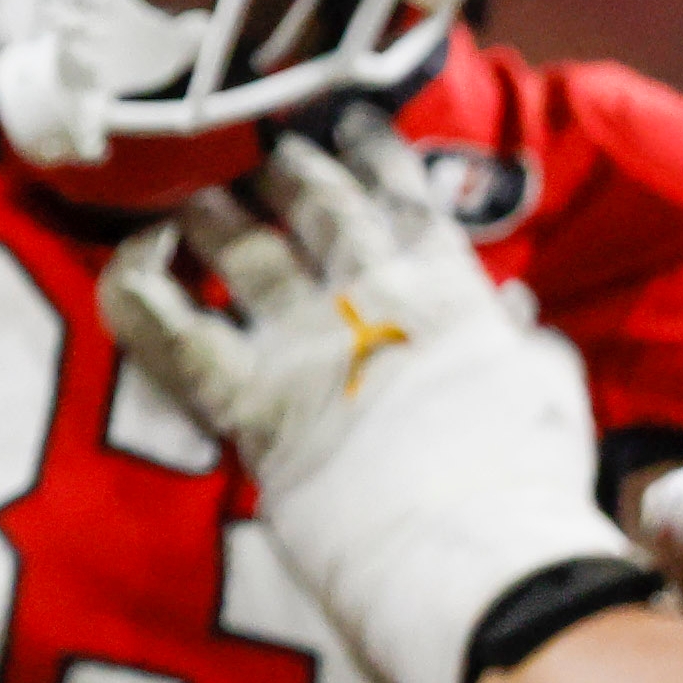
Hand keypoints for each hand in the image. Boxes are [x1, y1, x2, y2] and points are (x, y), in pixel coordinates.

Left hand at [99, 112, 638, 682]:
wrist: (478, 561)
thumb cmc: (528, 494)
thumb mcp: (550, 399)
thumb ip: (526, 348)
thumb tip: (514, 314)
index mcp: (453, 296)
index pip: (408, 200)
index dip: (374, 154)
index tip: (349, 122)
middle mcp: (372, 298)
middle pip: (313, 204)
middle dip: (282, 167)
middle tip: (254, 146)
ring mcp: (303, 341)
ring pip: (238, 244)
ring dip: (209, 207)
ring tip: (187, 186)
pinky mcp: (245, 398)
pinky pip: (164, 325)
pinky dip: (137, 281)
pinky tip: (132, 257)